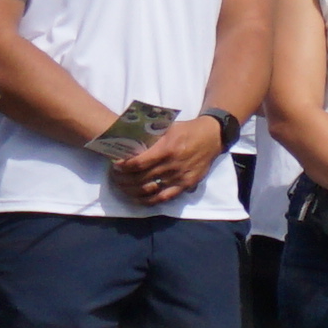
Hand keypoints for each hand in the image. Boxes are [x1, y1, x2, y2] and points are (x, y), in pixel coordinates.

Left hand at [106, 109, 227, 207]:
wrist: (212, 137)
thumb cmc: (187, 130)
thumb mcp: (169, 127)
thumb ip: (152, 134)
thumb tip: (130, 137)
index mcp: (167, 148)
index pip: (140, 162)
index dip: (125, 166)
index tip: (116, 165)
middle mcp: (173, 165)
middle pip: (143, 177)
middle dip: (125, 179)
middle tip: (115, 177)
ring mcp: (180, 176)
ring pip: (151, 189)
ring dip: (133, 190)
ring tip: (123, 187)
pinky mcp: (186, 185)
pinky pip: (164, 197)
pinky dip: (149, 200)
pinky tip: (139, 199)